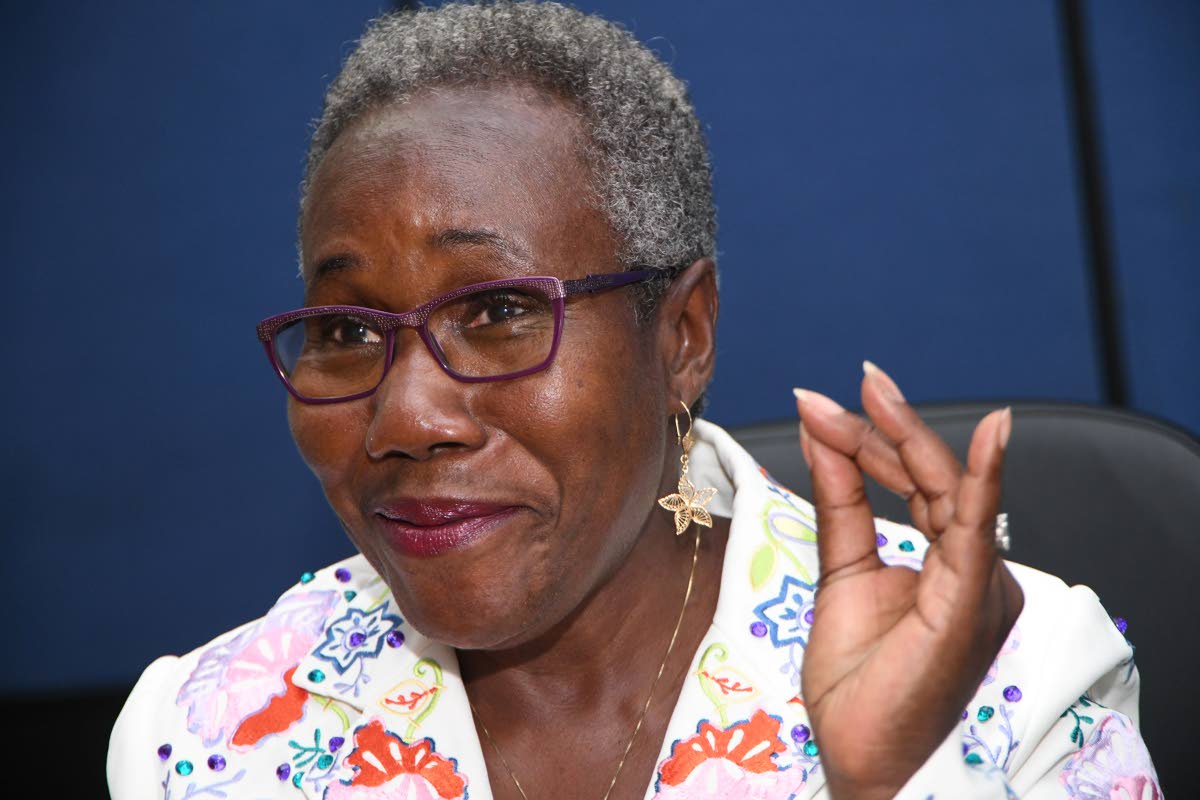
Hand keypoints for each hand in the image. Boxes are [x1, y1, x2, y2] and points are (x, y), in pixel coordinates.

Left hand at [794, 363, 1023, 799]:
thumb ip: (841, 502)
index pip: (918, 484)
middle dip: (887, 426)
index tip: (827, 402)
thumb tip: (825, 435)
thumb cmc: (859, 685)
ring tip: (867, 391)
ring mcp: (977, 583)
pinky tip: (991, 433)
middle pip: (933, 478)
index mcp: (945, 566)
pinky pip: (977, 529)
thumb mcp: (841, 573)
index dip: (875, 439)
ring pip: (947, 488)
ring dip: (903, 437)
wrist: (861, 758)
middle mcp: (971, 570)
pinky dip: (984, 477)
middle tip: (854, 382)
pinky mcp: (970, 601)